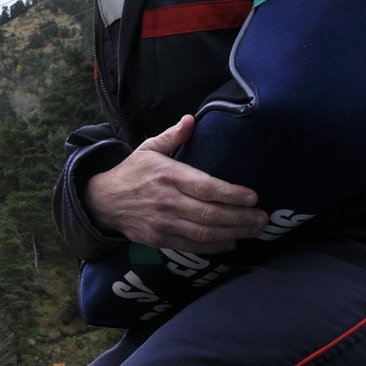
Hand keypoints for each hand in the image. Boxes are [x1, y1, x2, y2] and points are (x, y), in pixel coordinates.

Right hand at [83, 115, 269, 252]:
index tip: (253, 197)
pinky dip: (214, 246)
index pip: (205, 187)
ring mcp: (163, 223)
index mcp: (168, 176)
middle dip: (241, 218)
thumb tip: (190, 119)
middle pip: (210, 214)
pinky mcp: (160, 239)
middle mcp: (167, 201)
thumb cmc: (131, 173)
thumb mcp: (147, 149)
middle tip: (263, 218)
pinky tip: (232, 241)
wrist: (102, 202)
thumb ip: (171, 136)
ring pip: (204, 232)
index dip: (231, 194)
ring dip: (234, 233)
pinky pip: (191, 245)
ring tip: (255, 230)